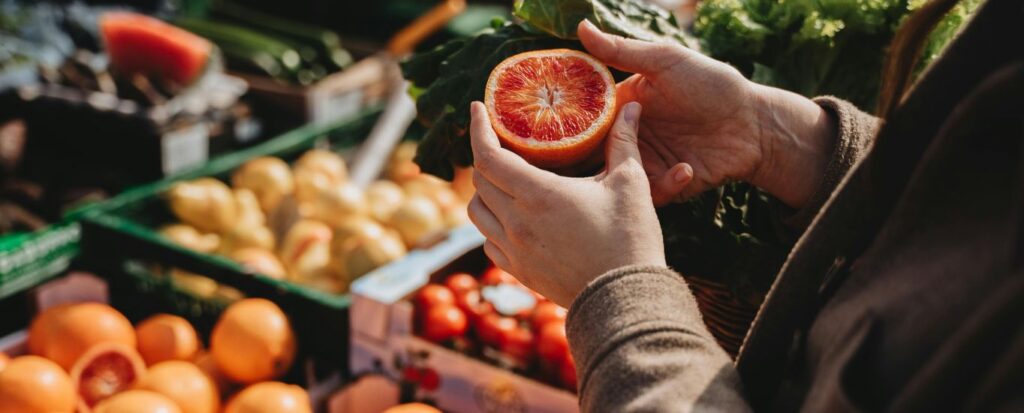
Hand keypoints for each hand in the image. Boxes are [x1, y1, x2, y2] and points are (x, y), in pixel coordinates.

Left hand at [467, 101, 670, 306]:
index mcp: (538, 195)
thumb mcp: (630, 184)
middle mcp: (516, 222)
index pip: (488, 155)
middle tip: (502, 142)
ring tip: (504, 180)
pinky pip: (489, 242)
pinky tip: (512, 218)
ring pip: (477, 212)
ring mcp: (514, 250)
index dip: (477, 128)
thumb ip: (624, 141)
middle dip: (486, 155)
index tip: (477, 110)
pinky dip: (492, 224)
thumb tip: (632, 106)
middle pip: (480, 180)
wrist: (625, 300)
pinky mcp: (519, 272)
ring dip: (484, 191)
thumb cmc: (630, 239)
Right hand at [578, 21, 835, 207]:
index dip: (564, 124)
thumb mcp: (666, 61)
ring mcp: (645, 163)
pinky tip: (686, 168)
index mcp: (621, 106)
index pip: (581, 118)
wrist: (755, 124)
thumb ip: (622, 51)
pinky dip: (665, 185)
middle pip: (591, 155)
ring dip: (626, 176)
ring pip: (615, 179)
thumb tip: (581, 27)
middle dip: (586, 162)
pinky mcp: (665, 186)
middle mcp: (627, 136)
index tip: (552, 129)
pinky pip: (650, 195)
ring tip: (640, 168)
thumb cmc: (713, 85)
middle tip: (591, 162)